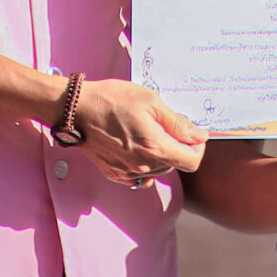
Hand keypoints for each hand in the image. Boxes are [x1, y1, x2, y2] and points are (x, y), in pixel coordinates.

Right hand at [70, 77, 208, 185]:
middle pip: (175, 165)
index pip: (191, 161)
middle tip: (165, 126)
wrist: (77, 109)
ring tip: (147, 132)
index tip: (191, 134)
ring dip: (160, 155)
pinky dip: (144, 164)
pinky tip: (135, 146)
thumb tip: (199, 136)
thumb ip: (177, 123)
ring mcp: (127, 173)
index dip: (197, 147)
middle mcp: (143, 166)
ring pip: (159, 170)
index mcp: (155, 147)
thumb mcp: (150, 102)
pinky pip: (140, 176)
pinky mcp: (115, 174)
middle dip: (177, 147)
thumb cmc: (111, 100)